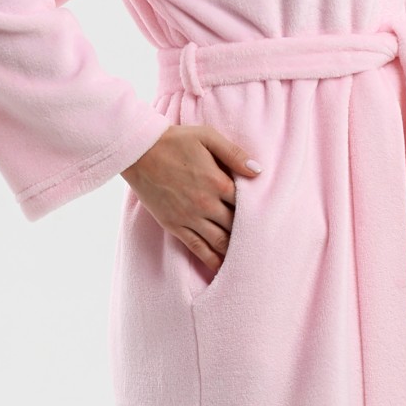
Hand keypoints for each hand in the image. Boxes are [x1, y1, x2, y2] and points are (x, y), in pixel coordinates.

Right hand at [121, 124, 261, 277]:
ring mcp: (189, 217)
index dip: (258, 210)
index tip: (266, 215)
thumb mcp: (207, 137)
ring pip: (220, 241)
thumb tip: (259, 171)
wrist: (138, 151)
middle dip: (248, 232)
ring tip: (246, 257)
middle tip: (261, 240)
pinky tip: (221, 267)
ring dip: (234, 250)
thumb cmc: (175, 140)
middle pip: (236, 225)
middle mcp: (206, 204)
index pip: (248, 204)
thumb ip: (234, 154)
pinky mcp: (174, 226)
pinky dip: (211, 260)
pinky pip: (197, 248)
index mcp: (218, 182)